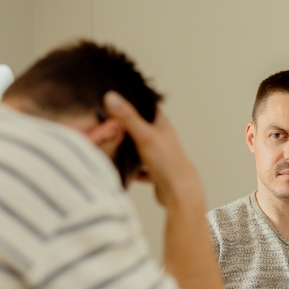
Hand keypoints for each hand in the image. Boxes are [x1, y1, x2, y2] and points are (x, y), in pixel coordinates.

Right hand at [103, 91, 201, 208]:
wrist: (177, 192)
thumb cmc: (167, 162)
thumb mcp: (144, 135)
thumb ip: (127, 117)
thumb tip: (111, 97)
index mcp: (162, 126)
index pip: (149, 108)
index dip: (137, 101)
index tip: (121, 96)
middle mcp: (162, 140)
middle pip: (144, 128)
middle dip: (128, 125)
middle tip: (110, 120)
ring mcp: (160, 157)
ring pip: (141, 149)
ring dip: (129, 148)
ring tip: (111, 143)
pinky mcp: (156, 174)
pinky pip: (141, 170)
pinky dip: (133, 170)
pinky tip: (122, 170)